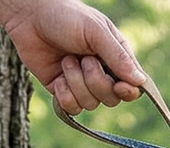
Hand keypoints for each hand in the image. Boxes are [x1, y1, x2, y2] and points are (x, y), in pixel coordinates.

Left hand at [0, 0, 145, 112]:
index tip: (119, 86)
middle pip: (112, 99)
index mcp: (116, 58)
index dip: (127, 91)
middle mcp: (102, 74)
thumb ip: (118, 56)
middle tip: (82, 58)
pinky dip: (64, 95)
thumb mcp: (95, 31)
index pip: (132, 88)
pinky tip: (58, 78)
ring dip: (75, 82)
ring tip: (65, 60)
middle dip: (95, 81)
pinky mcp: (64, 92)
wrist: (29, 16)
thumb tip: (140, 82)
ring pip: (91, 104)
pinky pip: (73, 109)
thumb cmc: (65, 16)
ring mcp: (83, 85)